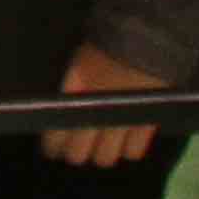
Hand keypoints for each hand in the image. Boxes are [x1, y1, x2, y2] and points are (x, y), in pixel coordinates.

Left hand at [47, 42, 171, 169]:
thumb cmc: (104, 48)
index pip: (55, 138)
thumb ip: (69, 92)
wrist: (145, 41)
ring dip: (101, 154)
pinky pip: (133, 152)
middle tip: (76, 148)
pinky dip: (127, 150)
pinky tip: (124, 143)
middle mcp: (94, 116)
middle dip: (75, 153)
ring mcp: (120, 123)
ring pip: (105, 158)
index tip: (52, 149)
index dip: (53, 146)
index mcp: (73, 100)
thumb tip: (58, 113)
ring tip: (100, 147)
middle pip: (78, 155)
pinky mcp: (145, 124)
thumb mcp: (76, 66)